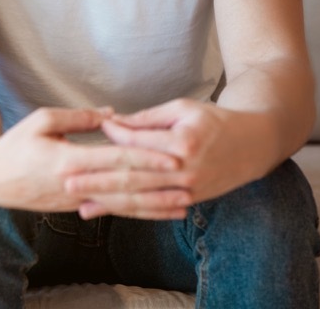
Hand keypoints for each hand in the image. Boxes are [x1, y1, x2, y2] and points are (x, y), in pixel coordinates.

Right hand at [0, 107, 181, 213]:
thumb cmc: (15, 144)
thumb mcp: (42, 120)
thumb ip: (78, 117)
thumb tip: (112, 114)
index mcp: (68, 159)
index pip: (115, 159)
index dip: (146, 158)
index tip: (172, 156)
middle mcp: (76, 184)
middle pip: (125, 184)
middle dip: (159, 183)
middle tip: (190, 180)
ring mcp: (77, 200)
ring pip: (122, 204)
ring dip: (155, 204)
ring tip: (183, 203)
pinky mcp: (76, 207)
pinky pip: (112, 210)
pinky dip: (138, 212)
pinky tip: (157, 212)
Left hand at [68, 98, 267, 218]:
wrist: (253, 145)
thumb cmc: (214, 120)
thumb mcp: (182, 108)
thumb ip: (147, 119)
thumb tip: (113, 124)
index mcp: (183, 141)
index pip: (137, 143)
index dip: (111, 137)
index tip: (86, 136)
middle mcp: (185, 169)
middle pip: (133, 176)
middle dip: (97, 180)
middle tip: (66, 180)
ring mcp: (188, 189)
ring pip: (141, 198)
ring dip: (108, 203)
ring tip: (80, 205)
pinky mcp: (190, 200)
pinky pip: (154, 208)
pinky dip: (130, 212)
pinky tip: (109, 212)